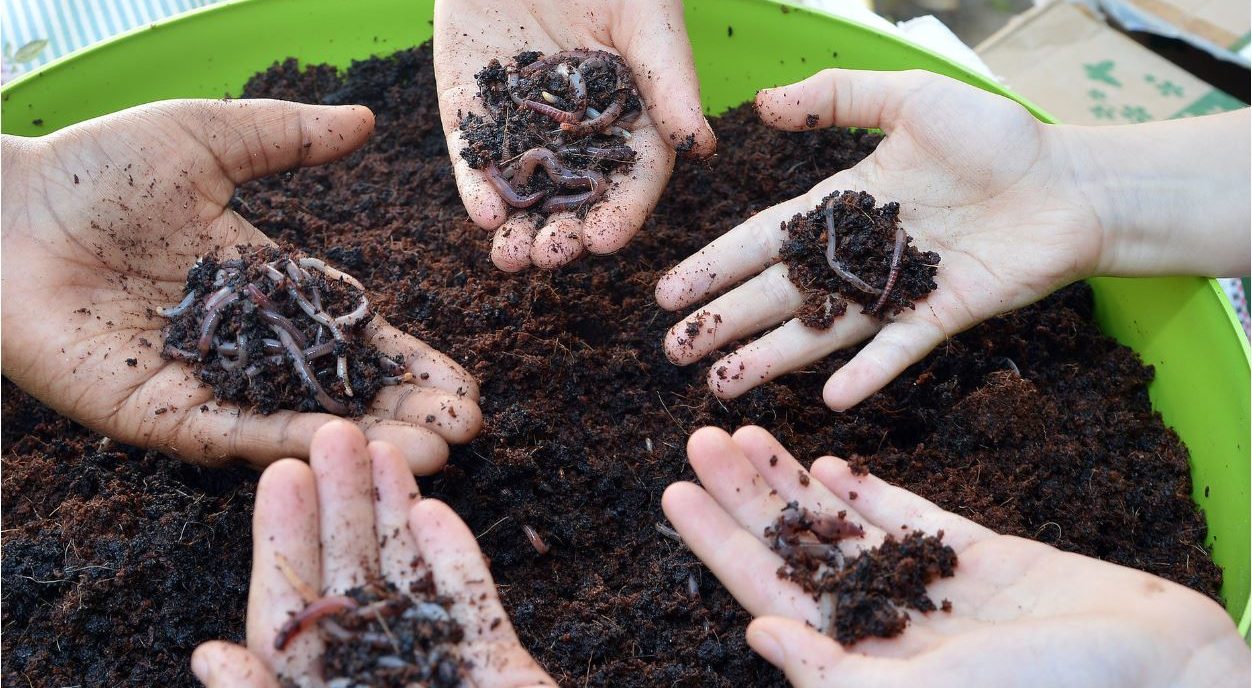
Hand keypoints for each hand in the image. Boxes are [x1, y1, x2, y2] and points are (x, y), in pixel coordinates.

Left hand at [1, 99, 480, 471]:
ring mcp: (204, 385)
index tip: (464, 387)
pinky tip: (343, 448)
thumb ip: (288, 137)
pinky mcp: (155, 413)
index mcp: (268, 289)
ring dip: (365, 441)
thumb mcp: (208, 139)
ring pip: (296, 423)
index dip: (410, 364)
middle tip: (468, 430)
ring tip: (434, 453)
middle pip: (342, 391)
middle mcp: (246, 346)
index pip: (355, 336)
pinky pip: (231, 433)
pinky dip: (286, 443)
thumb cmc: (93, 170)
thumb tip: (367, 121)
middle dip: (407, 414)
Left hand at [191, 421, 554, 686]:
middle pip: (352, 578)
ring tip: (388, 447)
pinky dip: (456, 562)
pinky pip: (473, 609)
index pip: (293, 612)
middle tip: (334, 429)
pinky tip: (435, 514)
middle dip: (343, 503)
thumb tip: (207, 653)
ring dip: (398, 514)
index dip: (284, 540)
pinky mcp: (498, 668)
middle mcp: (377, 676)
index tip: (279, 474)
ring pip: (413, 580)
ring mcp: (440, 671)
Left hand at [434, 0, 715, 270]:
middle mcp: (576, 128)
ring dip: (517, 226)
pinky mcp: (472, 103)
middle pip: (572, 195)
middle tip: (550, 255)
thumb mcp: (648, 16)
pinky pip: (472, 152)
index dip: (619, 213)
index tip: (603, 241)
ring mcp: (522, 119)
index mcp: (630, 114)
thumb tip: (703, 147)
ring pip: (521, 186)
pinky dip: (476, 184)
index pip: (630, 178)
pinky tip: (482, 214)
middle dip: (562, 232)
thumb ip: (670, 81)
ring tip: (511, 258)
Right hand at [655, 68, 1103, 409]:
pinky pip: (896, 351)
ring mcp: (896, 292)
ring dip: (771, 358)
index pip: (762, 240)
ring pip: (820, 331)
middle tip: (674, 352)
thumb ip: (838, 97)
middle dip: (723, 323)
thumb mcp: (909, 99)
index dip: (713, 266)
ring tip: (722, 385)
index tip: (667, 294)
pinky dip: (866, 374)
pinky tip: (830, 399)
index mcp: (842, 207)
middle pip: (777, 294)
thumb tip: (761, 104)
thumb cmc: (995, 137)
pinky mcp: (940, 316)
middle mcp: (858, 257)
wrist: (1071, 182)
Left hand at [662, 426, 1249, 687]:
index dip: (718, 543)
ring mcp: (931, 587)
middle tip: (697, 437)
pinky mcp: (979, 557)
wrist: (1166, 672)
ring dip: (792, 481)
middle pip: (795, 549)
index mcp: (865, 658)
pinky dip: (867, 491)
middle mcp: (887, 621)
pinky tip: (828, 461)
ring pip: (841, 526)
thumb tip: (757, 634)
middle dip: (743, 495)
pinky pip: (909, 518)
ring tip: (746, 432)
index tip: (674, 493)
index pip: (767, 591)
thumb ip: (842, 672)